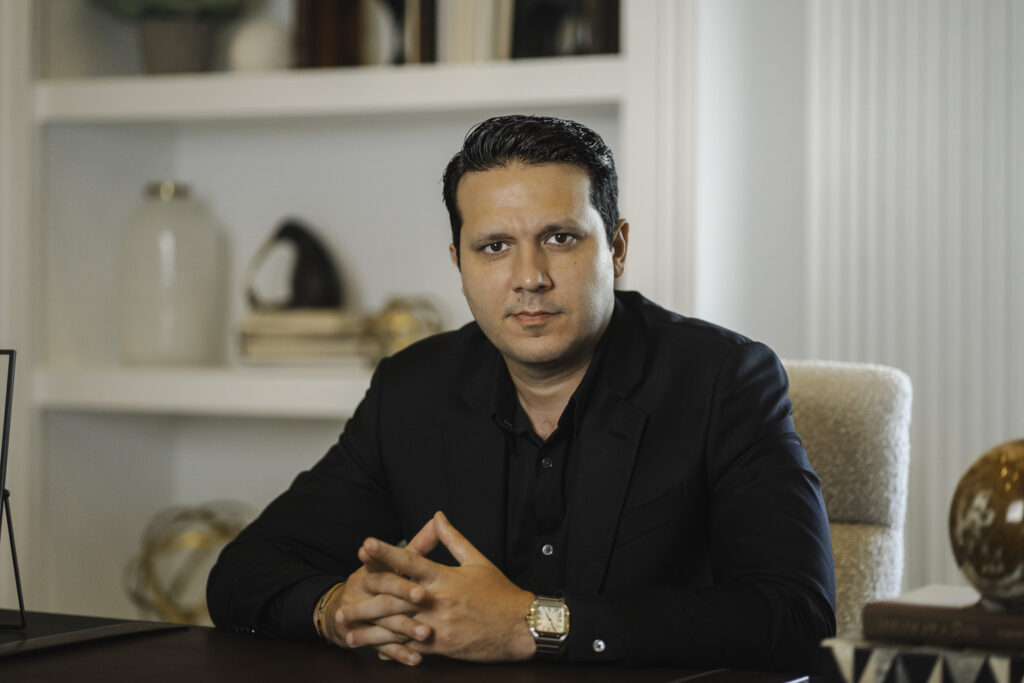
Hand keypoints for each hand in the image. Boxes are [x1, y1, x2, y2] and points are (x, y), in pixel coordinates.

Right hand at [320, 520, 438, 664]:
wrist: (339, 611)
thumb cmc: (377, 581)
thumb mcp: (391, 562)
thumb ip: (417, 545)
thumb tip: (438, 520)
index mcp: (370, 572)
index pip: (381, 567)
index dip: (395, 567)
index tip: (415, 572)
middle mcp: (362, 593)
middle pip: (383, 595)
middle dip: (403, 597)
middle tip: (424, 599)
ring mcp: (361, 617)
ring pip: (384, 623)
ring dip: (405, 628)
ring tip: (426, 634)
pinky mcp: (365, 638)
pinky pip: (382, 647)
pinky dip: (400, 654)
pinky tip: (417, 658)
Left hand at [345, 510, 535, 662]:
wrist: (521, 627)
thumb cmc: (500, 593)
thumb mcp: (478, 561)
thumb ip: (453, 539)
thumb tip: (437, 516)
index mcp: (445, 577)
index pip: (410, 561)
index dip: (385, 552)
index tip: (365, 545)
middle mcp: (438, 600)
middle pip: (395, 595)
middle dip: (367, 594)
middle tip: (342, 595)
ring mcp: (438, 626)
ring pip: (397, 625)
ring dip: (370, 627)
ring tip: (348, 628)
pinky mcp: (442, 647)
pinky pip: (411, 647)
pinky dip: (391, 648)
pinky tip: (374, 649)